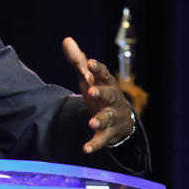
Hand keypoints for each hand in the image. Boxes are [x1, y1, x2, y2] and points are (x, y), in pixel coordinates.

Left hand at [61, 36, 134, 153]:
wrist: (121, 120)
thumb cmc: (101, 93)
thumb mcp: (90, 78)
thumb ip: (77, 62)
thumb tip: (66, 40)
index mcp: (107, 84)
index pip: (103, 74)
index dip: (97, 68)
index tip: (89, 62)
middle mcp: (112, 99)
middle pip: (109, 94)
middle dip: (101, 92)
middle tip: (91, 90)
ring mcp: (112, 116)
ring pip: (108, 117)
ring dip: (99, 119)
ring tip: (91, 122)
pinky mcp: (108, 133)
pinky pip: (102, 139)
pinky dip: (94, 144)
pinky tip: (85, 149)